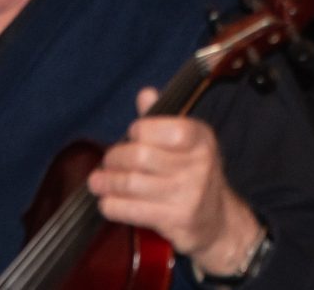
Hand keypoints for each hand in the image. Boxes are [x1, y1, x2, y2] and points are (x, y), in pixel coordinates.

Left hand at [88, 88, 263, 275]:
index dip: (140, 130)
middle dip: (115, 158)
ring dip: (107, 182)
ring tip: (97, 181)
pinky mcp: (177, 220)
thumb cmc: (194, 174)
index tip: (131, 135)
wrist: (216, 220)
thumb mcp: (187, 143)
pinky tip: (106, 201)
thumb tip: (145, 94)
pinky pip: (132, 210)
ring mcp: (189, 194)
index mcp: (201, 138)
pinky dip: (112, 205)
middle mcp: (199, 164)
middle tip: (107, 161)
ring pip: (132, 184)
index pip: (165, 128)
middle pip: (141, 156)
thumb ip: (162, 119)